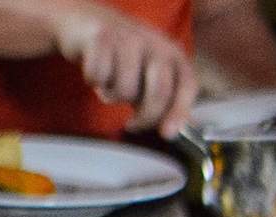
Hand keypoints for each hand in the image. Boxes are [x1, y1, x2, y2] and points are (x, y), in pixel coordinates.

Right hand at [50, 1, 198, 136]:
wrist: (88, 24)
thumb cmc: (121, 56)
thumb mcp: (148, 73)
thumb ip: (164, 99)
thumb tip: (177, 129)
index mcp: (172, 53)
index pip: (186, 85)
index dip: (180, 111)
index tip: (167, 133)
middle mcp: (155, 43)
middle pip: (159, 92)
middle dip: (144, 117)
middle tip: (132, 124)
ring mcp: (129, 39)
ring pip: (125, 90)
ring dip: (112, 95)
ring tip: (110, 84)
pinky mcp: (101, 38)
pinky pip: (99, 77)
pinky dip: (93, 80)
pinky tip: (96, 72)